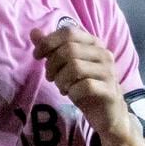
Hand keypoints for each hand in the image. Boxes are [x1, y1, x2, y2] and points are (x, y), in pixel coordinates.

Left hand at [31, 24, 129, 139]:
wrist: (106, 113)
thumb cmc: (84, 86)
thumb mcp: (65, 66)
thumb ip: (52, 49)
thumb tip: (34, 32)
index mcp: (93, 43)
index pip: (68, 32)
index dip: (48, 42)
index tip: (37, 56)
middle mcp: (103, 54)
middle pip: (69, 50)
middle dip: (52, 64)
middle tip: (50, 77)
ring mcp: (108, 72)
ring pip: (75, 67)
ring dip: (61, 79)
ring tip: (62, 87)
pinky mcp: (109, 90)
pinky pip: (85, 86)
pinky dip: (73, 91)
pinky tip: (72, 95)